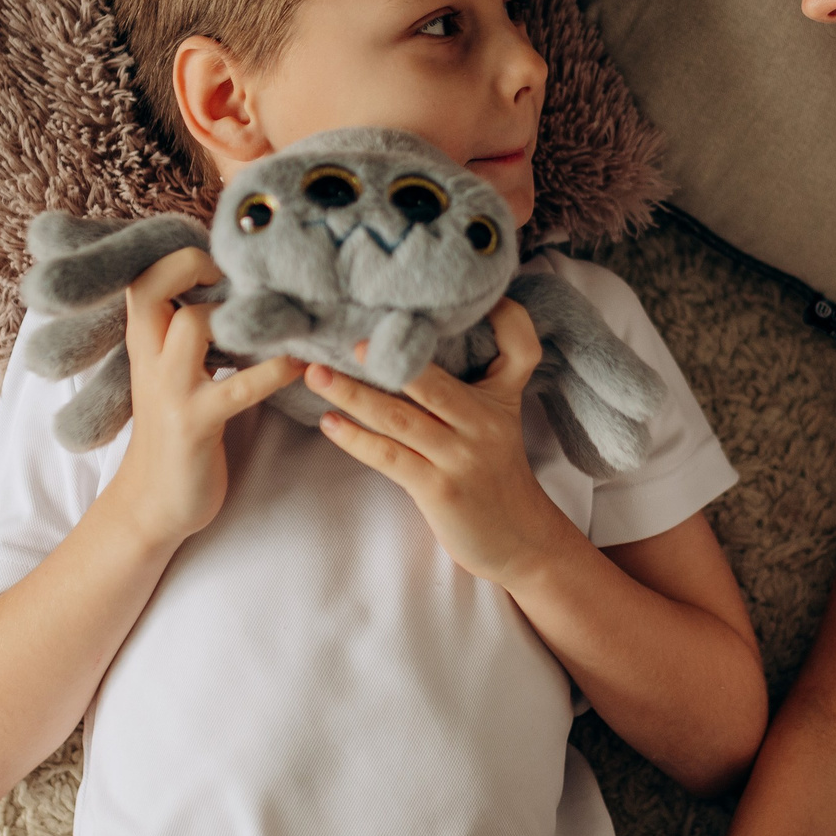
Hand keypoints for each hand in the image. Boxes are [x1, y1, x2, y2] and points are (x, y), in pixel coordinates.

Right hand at [104, 246, 301, 551]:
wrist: (152, 504)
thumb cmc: (174, 431)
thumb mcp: (172, 375)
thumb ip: (189, 336)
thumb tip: (237, 292)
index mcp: (144, 343)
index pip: (143, 278)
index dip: (181, 256)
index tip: (224, 258)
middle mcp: (149, 358)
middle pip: (153, 287)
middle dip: (197, 263)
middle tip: (247, 272)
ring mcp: (170, 391)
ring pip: (195, 324)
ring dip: (245, 312)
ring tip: (286, 309)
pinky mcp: (196, 424)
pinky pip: (240, 386)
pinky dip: (276, 369)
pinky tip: (302, 364)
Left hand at [309, 299, 583, 587]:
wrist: (519, 537)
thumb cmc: (499, 469)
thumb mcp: (505, 414)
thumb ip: (486, 374)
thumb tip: (442, 330)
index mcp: (500, 398)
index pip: (518, 348)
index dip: (506, 318)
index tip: (468, 298)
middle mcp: (483, 424)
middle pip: (431, 383)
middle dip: (387, 360)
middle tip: (347, 339)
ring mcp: (460, 458)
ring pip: (400, 418)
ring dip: (353, 396)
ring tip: (317, 375)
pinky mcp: (439, 489)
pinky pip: (390, 458)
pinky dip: (356, 440)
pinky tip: (329, 424)